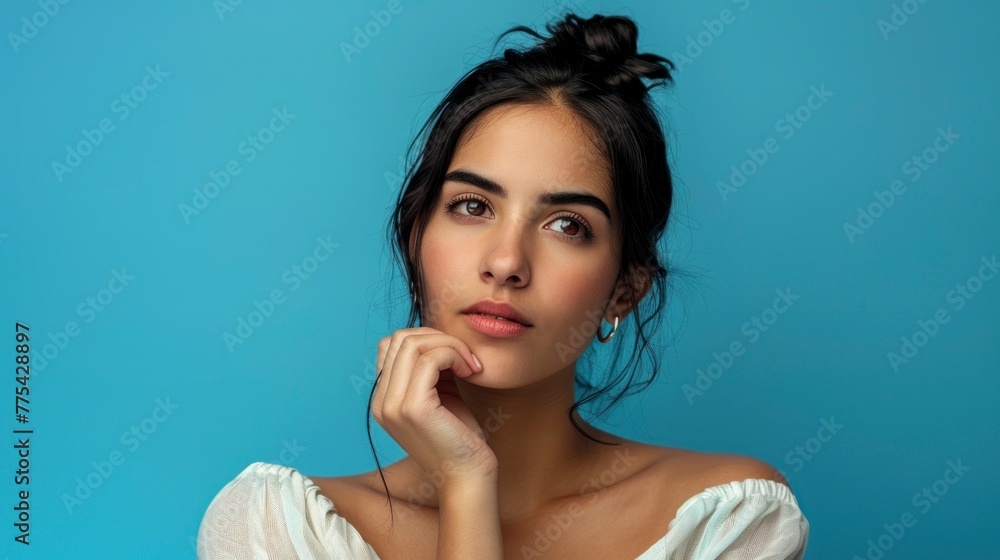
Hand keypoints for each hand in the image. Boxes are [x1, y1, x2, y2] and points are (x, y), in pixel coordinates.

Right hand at [372, 327, 497, 487]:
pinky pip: (429, 359)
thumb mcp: (440, 394)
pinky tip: (471, 370)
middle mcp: (380, 402)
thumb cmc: (459, 437)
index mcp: (383, 399)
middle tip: (467, 358)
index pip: (391, 345)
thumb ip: (431, 369)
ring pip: (412, 343)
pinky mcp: (412, 408)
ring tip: (470, 364)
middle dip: (438, 337)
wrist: (467, 476)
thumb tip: (437, 336)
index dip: (426, 339)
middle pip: (399, 338)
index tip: (455, 356)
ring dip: (449, 345)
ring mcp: (392, 405)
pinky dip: (454, 355)